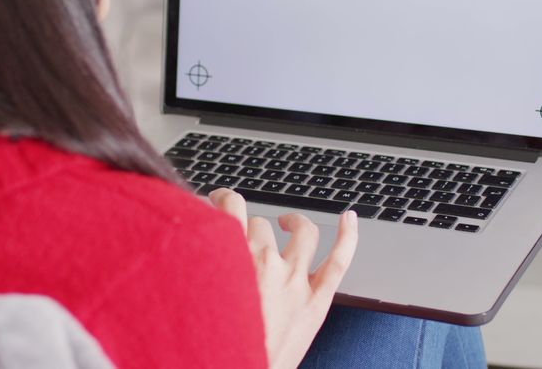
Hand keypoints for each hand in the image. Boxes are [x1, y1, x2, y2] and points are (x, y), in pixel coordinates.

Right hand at [209, 188, 358, 368]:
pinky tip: (350, 219)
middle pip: (262, 224)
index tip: (220, 202)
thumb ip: (195, 263)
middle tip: (245, 236)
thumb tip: (190, 243)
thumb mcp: (191, 294)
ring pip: (303, 232)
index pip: (231, 208)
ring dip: (295, 222)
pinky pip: (338, 260)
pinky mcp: (317, 301)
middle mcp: (266, 261)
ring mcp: (295, 280)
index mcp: (231, 256)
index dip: (225, 199)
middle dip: (253, 226)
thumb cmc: (210, 341)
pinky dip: (348, 237)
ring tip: (289, 222)